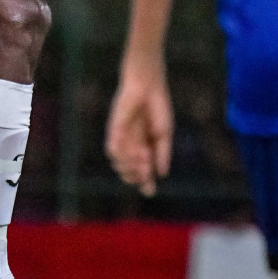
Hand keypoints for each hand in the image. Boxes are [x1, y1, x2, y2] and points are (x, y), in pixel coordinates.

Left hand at [106, 57, 172, 196]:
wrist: (148, 87)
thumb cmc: (158, 108)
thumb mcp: (164, 134)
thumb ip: (162, 153)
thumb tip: (162, 174)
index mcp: (146, 148)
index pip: (142, 173)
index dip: (145, 184)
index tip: (149, 191)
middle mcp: (132, 146)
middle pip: (129, 173)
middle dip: (138, 177)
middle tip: (147, 170)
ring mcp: (122, 139)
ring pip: (119, 164)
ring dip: (131, 167)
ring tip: (143, 156)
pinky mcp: (114, 130)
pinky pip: (112, 149)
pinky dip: (122, 156)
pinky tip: (135, 151)